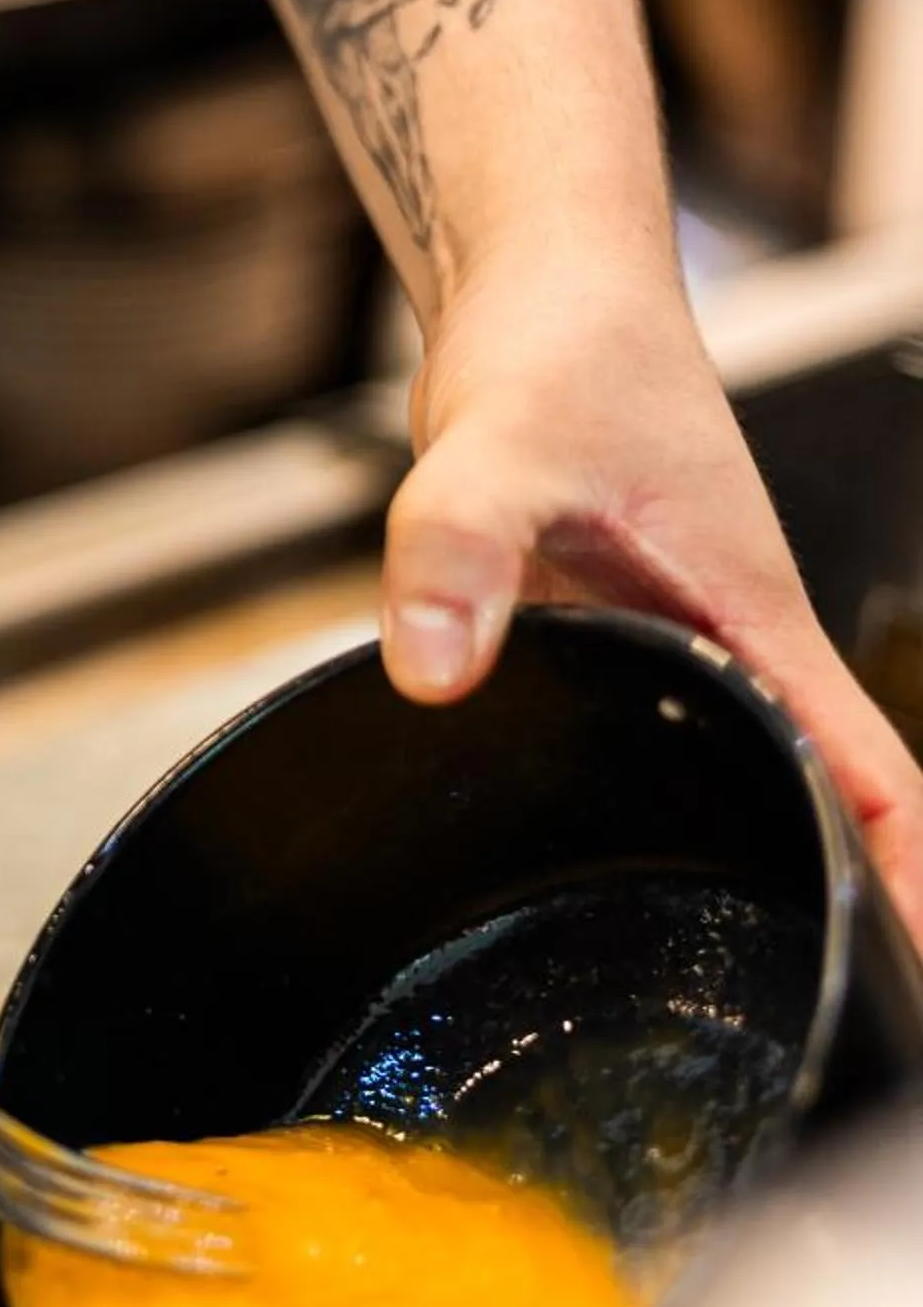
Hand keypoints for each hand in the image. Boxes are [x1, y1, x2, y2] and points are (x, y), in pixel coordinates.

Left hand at [379, 265, 922, 939]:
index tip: (917, 969)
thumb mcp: (500, 450)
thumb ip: (459, 552)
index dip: (911, 878)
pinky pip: (651, 733)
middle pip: (819, 795)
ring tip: (717, 978)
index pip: (875, 774)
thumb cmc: (557, 348)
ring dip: (743, 854)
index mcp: (754, 619)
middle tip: (811, 1024)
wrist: (536, 281)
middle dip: (836, 902)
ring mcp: (679, 636)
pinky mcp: (616, 627)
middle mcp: (733, 640)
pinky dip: (646, 797)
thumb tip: (433, 668)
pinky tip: (591, 860)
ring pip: (733, 769)